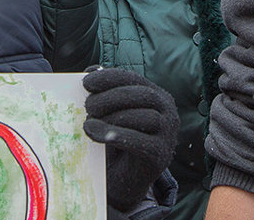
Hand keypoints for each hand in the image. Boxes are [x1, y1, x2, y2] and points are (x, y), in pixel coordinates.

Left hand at [82, 67, 179, 212]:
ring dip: (111, 117)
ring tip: (87, 123)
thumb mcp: (109, 114)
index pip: (134, 79)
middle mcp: (167, 111)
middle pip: (141, 95)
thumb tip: (91, 70)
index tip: (86, 82)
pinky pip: (140, 141)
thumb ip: (103, 92)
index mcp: (156, 95)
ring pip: (143, 117)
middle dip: (111, 97)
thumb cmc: (115, 142)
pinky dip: (114, 134)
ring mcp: (168, 134)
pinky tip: (93, 132)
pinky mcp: (160, 155)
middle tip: (86, 106)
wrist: (122, 182)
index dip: (109, 78)